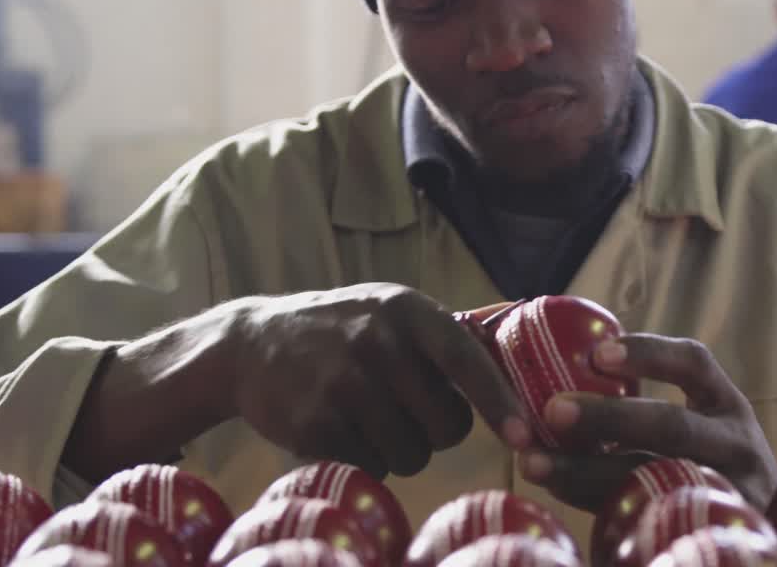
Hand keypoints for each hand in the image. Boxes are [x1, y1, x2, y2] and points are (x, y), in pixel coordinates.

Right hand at [231, 285, 531, 477]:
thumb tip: (519, 344)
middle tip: (409, 412)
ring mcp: (340, 384)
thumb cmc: (343, 329)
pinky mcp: (313, 424)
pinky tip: (340, 426)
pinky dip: (364, 459)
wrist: (252, 345)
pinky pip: (370, 467)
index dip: (498, 402)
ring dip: (399, 449)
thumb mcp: (391, 310)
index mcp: (404, 310)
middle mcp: (374, 341)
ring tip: (370, 416)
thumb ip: (447, 333)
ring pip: (410, 455)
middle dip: (437, 432)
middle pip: (446, 426)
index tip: (525, 437)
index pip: (465, 359)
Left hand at [517, 335, 776, 510]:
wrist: (756, 542)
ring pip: (652, 481)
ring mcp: (729, 494)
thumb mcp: (703, 432)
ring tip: (532, 463)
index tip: (597, 354)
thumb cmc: (710, 472)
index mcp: (726, 407)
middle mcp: (735, 447)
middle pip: (671, 427)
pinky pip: (647, 523)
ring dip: (584, 472)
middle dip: (607, 416)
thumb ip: (648, 415)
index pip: (694, 364)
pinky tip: (559, 493)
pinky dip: (598, 509)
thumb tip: (557, 390)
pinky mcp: (709, 533)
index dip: (647, 354)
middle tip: (551, 410)